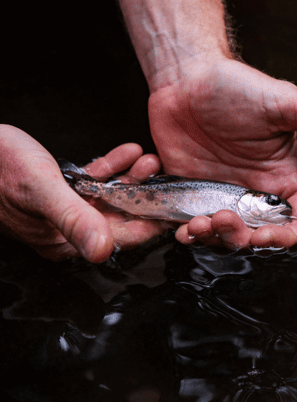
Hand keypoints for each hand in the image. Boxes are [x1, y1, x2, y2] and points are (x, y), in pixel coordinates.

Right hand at [0, 125, 164, 261]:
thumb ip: (74, 219)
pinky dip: (111, 167)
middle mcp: (65, 229)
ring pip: (109, 197)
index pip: (118, 239)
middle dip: (145, 197)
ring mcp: (64, 208)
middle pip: (118, 217)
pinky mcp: (59, 188)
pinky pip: (94, 181)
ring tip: (149, 159)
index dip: (148, 226)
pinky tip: (126, 152)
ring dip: (131, 179)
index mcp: (62, 241)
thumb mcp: (43, 190)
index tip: (174, 213)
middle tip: (166, 178)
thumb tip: (103, 250)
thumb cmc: (1, 169)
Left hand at [148, 57, 296, 250]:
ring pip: (226, 238)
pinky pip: (192, 228)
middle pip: (260, 237)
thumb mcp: (285, 103)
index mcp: (283, 175)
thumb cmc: (238, 84)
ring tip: (197, 224)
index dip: (287, 238)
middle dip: (243, 240)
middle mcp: (255, 189)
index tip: (264, 235)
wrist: (186, 75)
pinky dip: (189, 236)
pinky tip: (182, 228)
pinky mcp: (191, 193)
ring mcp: (222, 193)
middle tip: (222, 218)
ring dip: (214, 241)